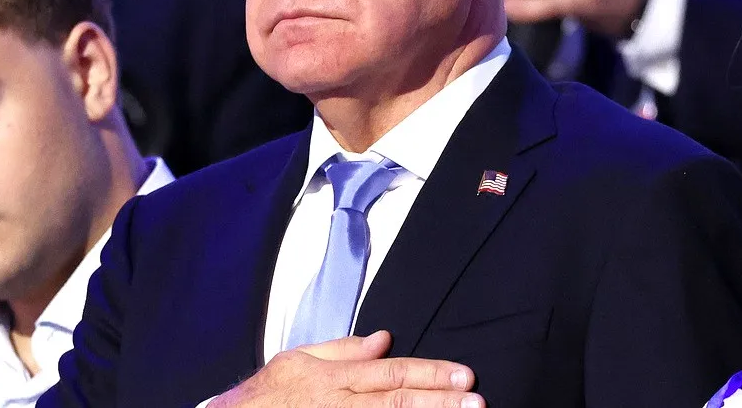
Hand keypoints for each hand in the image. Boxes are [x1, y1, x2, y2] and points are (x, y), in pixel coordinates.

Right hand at [209, 330, 483, 407]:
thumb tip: (383, 339)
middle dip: (440, 402)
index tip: (463, 376)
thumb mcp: (297, 359)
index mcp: (333, 378)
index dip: (429, 374)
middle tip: (476, 401)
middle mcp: (339, 405)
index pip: (390, 373)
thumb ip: (342, 349)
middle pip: (397, 402)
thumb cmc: (265, 396)